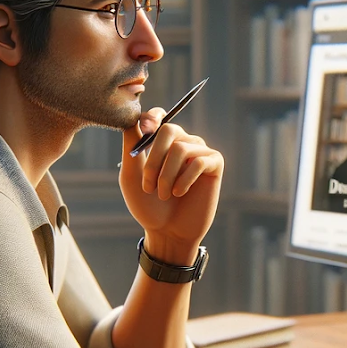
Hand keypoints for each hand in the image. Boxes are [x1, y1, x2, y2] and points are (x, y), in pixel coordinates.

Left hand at [120, 109, 222, 264]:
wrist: (167, 232)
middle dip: (154, 159)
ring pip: (181, 148)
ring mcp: (199, 151)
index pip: (158, 115)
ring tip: (164, 194)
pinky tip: (180, 193)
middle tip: (149, 185)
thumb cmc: (148, 205)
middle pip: (169, 130)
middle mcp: (182, 142)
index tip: (144, 130)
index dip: (151, 118)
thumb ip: (132, 144)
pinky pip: (199, 162)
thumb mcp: (131, 174)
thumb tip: (134, 115)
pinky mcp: (214, 164)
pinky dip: (184, 180)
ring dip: (167, 175)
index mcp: (161, 142)